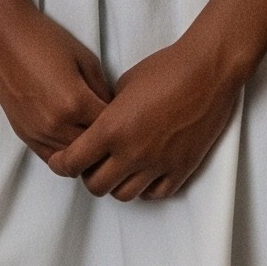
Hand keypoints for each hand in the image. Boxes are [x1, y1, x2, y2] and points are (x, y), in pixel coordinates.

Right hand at [0, 0, 112, 166]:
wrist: (1, 33)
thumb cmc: (45, 39)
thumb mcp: (86, 59)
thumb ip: (103, 90)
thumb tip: (114, 113)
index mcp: (76, 103)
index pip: (112, 130)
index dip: (124, 125)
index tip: (128, 119)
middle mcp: (57, 124)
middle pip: (94, 150)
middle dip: (106, 142)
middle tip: (114, 132)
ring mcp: (37, 132)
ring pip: (73, 160)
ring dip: (86, 152)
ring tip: (94, 138)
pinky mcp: (23, 133)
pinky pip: (51, 158)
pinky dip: (65, 154)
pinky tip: (71, 141)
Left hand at [50, 32, 238, 199]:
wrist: (206, 72)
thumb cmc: (163, 70)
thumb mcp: (122, 87)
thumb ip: (106, 114)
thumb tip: (98, 128)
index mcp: (111, 129)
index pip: (73, 162)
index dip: (61, 164)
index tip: (60, 160)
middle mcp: (132, 153)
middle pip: (96, 186)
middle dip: (88, 176)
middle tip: (90, 164)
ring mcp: (158, 165)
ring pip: (125, 195)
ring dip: (116, 184)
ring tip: (117, 168)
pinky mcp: (182, 169)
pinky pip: (156, 194)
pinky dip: (144, 188)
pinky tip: (143, 173)